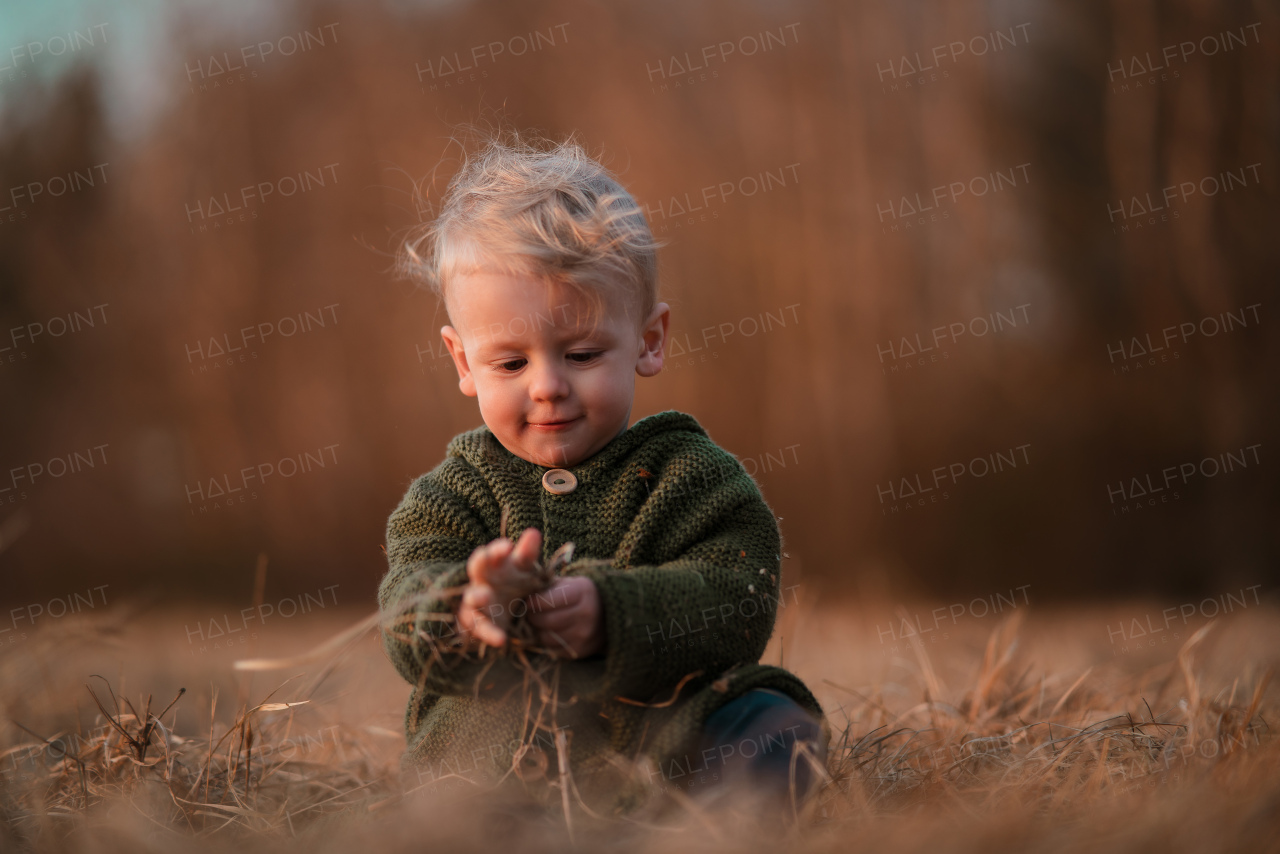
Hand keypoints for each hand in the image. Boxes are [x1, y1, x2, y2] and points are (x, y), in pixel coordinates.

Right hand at [456, 528, 541, 647]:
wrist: (500, 612)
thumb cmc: (511, 583)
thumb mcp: (522, 569)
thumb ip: (527, 553)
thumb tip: (533, 532)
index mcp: (494, 564)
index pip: (495, 553)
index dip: (499, 550)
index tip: (508, 546)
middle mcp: (482, 579)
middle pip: (477, 567)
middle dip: (480, 562)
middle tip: (483, 555)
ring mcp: (475, 601)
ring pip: (472, 597)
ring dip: (476, 596)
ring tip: (484, 596)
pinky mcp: (475, 623)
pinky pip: (479, 627)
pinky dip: (490, 633)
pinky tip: (501, 639)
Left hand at [525, 576, 604, 658]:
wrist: (606, 615)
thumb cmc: (579, 595)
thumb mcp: (568, 583)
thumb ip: (546, 586)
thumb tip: (520, 593)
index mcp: (582, 591)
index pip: (547, 600)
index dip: (532, 602)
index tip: (527, 601)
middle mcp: (586, 613)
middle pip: (545, 620)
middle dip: (533, 617)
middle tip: (530, 614)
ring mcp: (584, 634)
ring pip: (546, 637)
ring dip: (539, 631)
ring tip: (542, 623)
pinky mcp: (581, 650)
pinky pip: (553, 649)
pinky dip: (548, 642)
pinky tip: (552, 633)